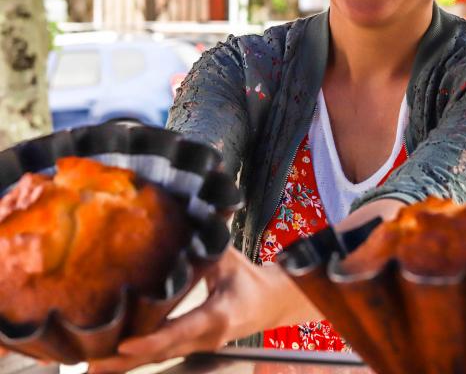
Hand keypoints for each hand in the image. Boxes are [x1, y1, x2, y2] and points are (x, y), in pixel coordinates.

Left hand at [88, 247, 319, 373]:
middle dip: (124, 361)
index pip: (179, 331)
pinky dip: (136, 358)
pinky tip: (112, 360)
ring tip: (88, 367)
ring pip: (158, 359)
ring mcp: (197, 347)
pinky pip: (161, 355)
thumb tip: (185, 214)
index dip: (151, 339)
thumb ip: (204, 242)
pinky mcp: (191, 347)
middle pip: (160, 353)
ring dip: (124, 365)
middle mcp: (204, 338)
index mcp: (216, 316)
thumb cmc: (248, 278)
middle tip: (87, 365)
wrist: (270, 304)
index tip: (124, 343)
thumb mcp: (227, 259)